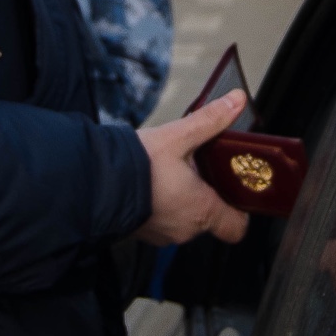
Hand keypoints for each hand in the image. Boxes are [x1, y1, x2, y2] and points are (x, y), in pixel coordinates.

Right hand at [135, 92, 248, 245]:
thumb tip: (237, 101)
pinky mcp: (143, 233)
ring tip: (173, 172)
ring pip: (185, 219)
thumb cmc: (137, 165)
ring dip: (184, 199)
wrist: (94, 183)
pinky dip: (163, 205)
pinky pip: (163, 221)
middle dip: (207, 194)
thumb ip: (210, 120)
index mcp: (202, 210)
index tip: (235, 189)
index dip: (241, 209)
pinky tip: (153, 183)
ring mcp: (163, 234)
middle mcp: (185, 229)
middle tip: (201, 169)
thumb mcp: (178, 137)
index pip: (237, 227)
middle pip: (210, 218)